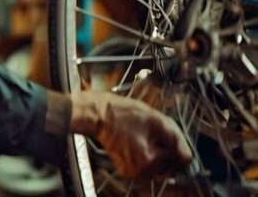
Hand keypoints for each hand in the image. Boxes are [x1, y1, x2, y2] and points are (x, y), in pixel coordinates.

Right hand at [69, 90, 192, 178]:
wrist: (99, 115)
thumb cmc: (122, 113)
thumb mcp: (156, 119)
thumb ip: (176, 138)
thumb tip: (186, 154)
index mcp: (147, 160)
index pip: (181, 159)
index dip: (177, 144)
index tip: (166, 134)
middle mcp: (139, 172)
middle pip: (172, 167)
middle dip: (169, 151)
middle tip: (156, 134)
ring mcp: (132, 172)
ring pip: (161, 168)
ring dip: (160, 154)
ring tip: (146, 137)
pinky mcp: (127, 170)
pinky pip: (148, 167)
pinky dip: (149, 156)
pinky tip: (140, 142)